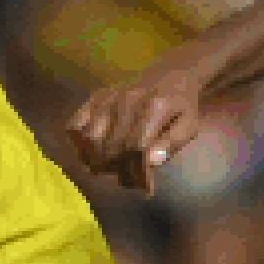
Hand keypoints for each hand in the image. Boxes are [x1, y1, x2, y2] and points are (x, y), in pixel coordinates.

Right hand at [66, 59, 217, 195]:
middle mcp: (127, 99)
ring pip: (90, 138)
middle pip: (112, 146)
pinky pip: (75, 124)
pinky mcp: (95, 97)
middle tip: (128, 179)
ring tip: (110, 168)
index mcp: (155, 106)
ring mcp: (108, 97)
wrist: (170, 76)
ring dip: (97, 160)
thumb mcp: (188, 126)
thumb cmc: (181, 107)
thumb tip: (150, 162)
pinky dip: (79, 143)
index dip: (137, 171)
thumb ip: (171, 144)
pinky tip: (93, 152)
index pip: (137, 147)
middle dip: (118, 170)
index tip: (144, 186)